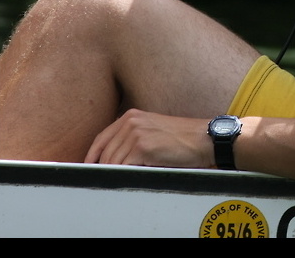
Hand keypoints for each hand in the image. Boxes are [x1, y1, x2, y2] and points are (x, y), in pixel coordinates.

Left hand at [84, 108, 212, 167]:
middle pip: (105, 151)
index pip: (102, 138)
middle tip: (106, 179)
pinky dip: (124, 174)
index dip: (93, 155)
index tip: (90, 167)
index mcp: (132, 115)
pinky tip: (133, 176)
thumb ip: (132, 137)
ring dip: (116, 173)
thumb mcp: (153, 130)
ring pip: (112, 161)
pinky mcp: (142, 146)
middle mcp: (131, 121)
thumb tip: (113, 157)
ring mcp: (136, 133)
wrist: (204, 139)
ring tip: (123, 179)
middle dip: (103, 168)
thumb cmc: (183, 139)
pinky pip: (123, 166)